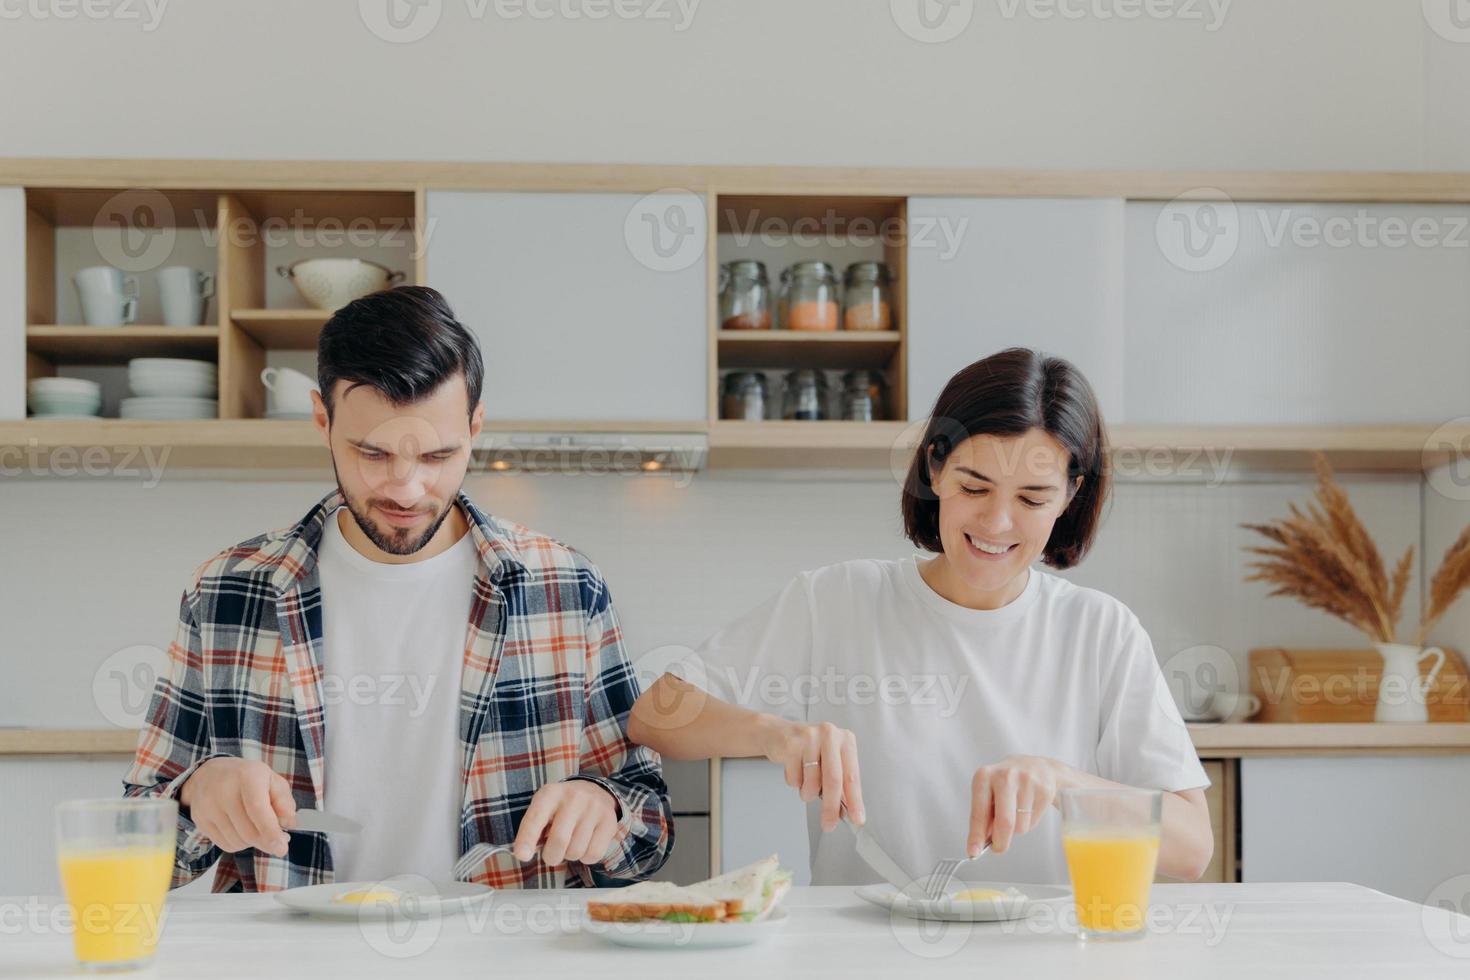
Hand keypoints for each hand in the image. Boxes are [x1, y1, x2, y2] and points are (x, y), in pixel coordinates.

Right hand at [178, 757, 295, 856]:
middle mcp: (224, 790)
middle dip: (266, 840)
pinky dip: (239, 843)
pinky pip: (224, 844)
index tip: (281, 848)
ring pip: (237, 841)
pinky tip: (241, 829)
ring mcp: (208, 806)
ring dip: (252, 841)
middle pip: (248, 831)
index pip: (257, 809)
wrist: (209, 774)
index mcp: (247, 776)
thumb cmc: (245, 778)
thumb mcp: (271, 779)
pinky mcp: (200, 819)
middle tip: (278, 840)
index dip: (270, 831)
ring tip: (256, 826)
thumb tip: (290, 822)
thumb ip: (284, 800)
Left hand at [513, 780, 620, 866]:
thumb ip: (532, 830)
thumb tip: (524, 854)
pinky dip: (585, 857)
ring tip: (571, 842)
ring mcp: (594, 808)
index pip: (536, 818)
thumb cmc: (561, 807)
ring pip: (576, 851)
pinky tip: (585, 844)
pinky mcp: (609, 820)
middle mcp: (574, 797)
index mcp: (550, 793)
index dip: (527, 839)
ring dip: (569, 855)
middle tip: (552, 854)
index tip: (521, 856)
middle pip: (559, 841)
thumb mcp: (543, 809)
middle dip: (551, 856)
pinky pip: (593, 854)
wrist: (594, 791)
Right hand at [757, 717, 863, 831]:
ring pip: (811, 782)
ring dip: (807, 793)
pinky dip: (794, 782)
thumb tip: (847, 811)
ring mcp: (810, 737)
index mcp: (846, 740)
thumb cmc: (809, 750)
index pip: (852, 776)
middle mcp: (830, 734)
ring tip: (805, 782)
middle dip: (831, 807)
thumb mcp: (830, 762)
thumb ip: (840, 784)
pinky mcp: (791, 744)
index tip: (856, 819)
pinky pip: (794, 779)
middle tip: (829, 824)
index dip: (855, 801)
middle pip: (833, 780)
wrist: (779, 733)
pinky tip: (793, 768)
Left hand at [967, 755, 1059, 857]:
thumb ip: (984, 817)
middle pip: (1004, 822)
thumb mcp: (990, 794)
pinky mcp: (1044, 789)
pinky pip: (1034, 821)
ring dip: (1017, 829)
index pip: (979, 813)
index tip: (973, 851)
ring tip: (1017, 812)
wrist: (1038, 767)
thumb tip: (978, 845)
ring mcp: (1026, 781)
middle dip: (1001, 842)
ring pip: (1020, 826)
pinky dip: (1030, 822)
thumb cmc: (1007, 784)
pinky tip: (1029, 807)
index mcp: (984, 776)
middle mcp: (1004, 776)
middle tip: (999, 848)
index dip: (976, 835)